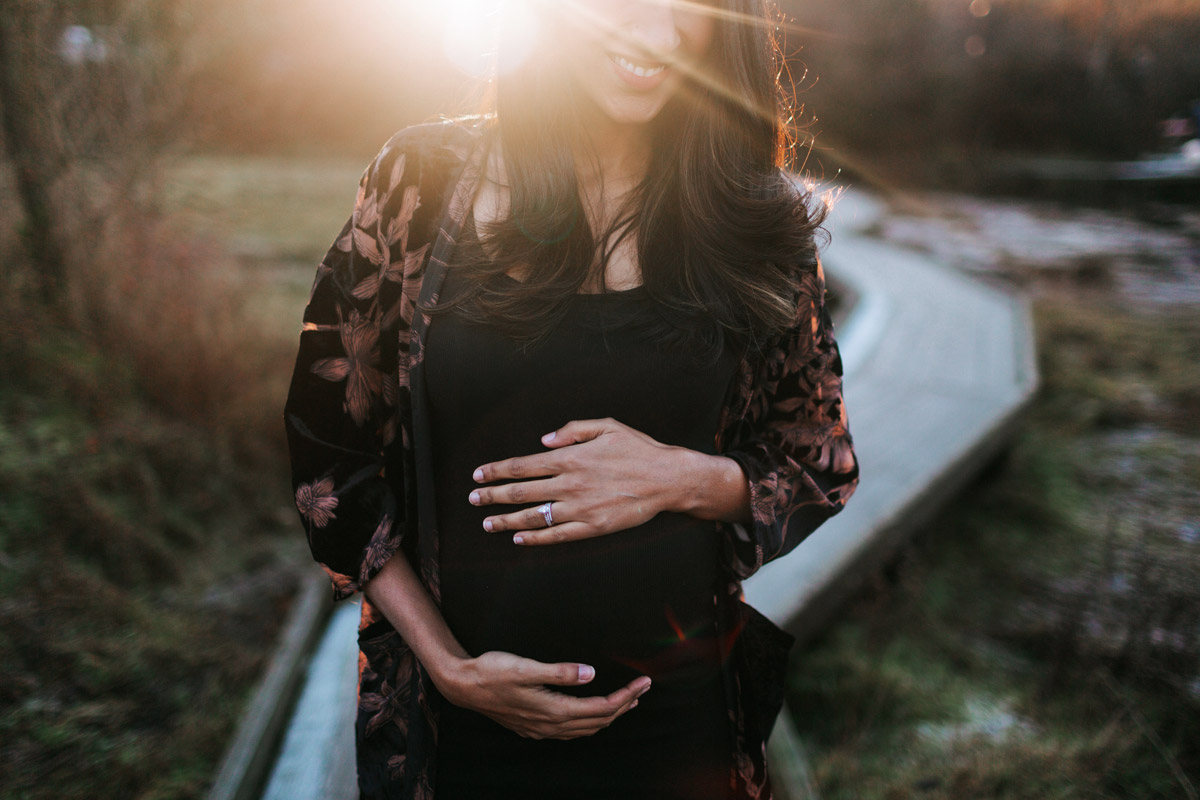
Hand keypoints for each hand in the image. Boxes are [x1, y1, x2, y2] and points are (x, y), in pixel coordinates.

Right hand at [443, 651, 651, 739]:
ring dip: (609, 715)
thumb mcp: (526, 667)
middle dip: (624, 705)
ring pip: (586, 729)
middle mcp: (551, 725)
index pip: (601, 708)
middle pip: (598, 721)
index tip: (644, 681)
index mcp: (554, 710)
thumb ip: (560, 672)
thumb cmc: (492, 672)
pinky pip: (571, 731)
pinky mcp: (533, 727)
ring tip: (626, 702)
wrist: (463, 686)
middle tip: (643, 688)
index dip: (626, 695)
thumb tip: (591, 674)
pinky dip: (589, 722)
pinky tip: (590, 714)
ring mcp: (542, 729)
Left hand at [469, 417, 686, 544]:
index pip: (523, 466)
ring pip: (533, 517)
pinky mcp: (593, 527)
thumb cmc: (638, 449)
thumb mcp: (607, 426)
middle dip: (492, 496)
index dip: (497, 471)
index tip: (478, 474)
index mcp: (570, 457)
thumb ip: (572, 430)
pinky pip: (556, 535)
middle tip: (473, 499)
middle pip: (521, 492)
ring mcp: (580, 508)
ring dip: (506, 520)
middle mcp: (570, 483)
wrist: (668, 479)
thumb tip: (543, 441)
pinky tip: (518, 538)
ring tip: (487, 523)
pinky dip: (535, 538)